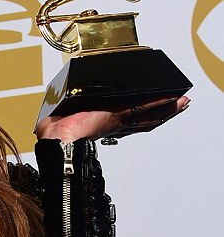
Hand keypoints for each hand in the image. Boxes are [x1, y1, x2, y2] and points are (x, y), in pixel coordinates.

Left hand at [35, 96, 189, 142]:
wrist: (55, 141)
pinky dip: (159, 103)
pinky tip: (173, 99)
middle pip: (144, 117)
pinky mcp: (116, 116)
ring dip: (166, 108)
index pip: (126, 116)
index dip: (142, 112)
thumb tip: (64, 95)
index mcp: (100, 121)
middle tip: (178, 103)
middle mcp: (111, 122)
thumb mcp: (64, 108)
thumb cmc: (55, 131)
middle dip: (162, 111)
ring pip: (147, 114)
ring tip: (182, 102)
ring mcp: (116, 120)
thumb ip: (68, 102)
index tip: (154, 106)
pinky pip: (142, 108)